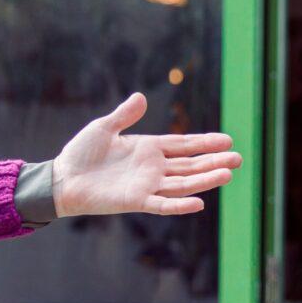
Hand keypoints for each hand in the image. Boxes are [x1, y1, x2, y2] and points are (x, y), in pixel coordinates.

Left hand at [52, 93, 240, 216]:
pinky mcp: (136, 201)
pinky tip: (200, 202)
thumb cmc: (81, 154)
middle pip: (190, 165)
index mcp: (148, 149)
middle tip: (239, 158)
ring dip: (205, 180)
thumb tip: (141, 97)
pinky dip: (180, 205)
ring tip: (228, 174)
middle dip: (214, 161)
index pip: (183, 145)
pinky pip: (162, 204)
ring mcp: (147, 185)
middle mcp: (153, 168)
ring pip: (183, 183)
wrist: (62, 178)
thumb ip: (125, 114)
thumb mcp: (104, 127)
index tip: (227, 140)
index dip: (205, 143)